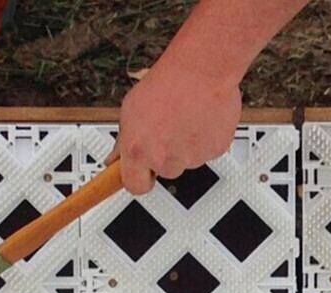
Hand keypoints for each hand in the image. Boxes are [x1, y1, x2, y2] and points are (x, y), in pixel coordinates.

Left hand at [105, 64, 240, 193]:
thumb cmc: (168, 82)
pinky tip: (199, 119)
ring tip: (184, 118)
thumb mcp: (132, 109)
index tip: (142, 174)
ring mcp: (191, 157)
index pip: (135, 185)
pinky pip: (207, 152)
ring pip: (187, 160)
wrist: (202, 69)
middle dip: (166, 156)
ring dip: (186, 145)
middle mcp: (165, 158)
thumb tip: (116, 158)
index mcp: (139, 150)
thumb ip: (125, 140)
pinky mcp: (214, 151)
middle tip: (167, 131)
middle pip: (165, 172)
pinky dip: (204, 139)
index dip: (139, 178)